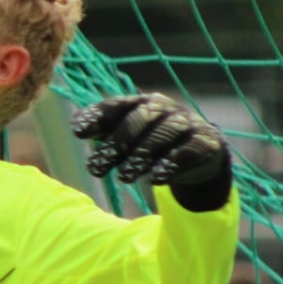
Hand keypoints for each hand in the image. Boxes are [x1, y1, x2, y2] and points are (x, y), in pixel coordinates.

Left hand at [71, 92, 228, 188]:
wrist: (200, 155)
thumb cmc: (154, 142)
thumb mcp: (129, 136)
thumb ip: (105, 129)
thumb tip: (76, 125)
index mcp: (141, 104)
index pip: (117, 106)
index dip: (98, 116)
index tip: (78, 132)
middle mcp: (164, 108)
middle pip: (140, 119)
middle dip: (117, 143)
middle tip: (96, 168)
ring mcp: (187, 123)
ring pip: (163, 134)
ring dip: (141, 155)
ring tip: (123, 177)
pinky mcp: (206, 142)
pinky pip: (188, 151)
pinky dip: (172, 164)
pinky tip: (157, 179)